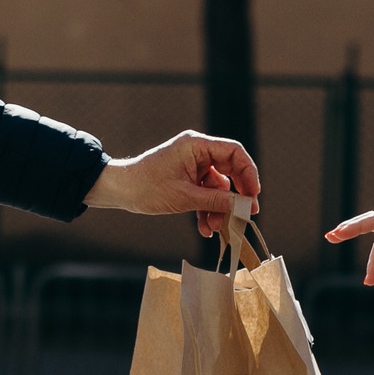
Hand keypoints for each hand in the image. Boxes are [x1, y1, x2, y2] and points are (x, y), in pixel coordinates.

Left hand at [83, 130, 260, 236]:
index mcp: (196, 145)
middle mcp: (197, 151)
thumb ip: (217, 200)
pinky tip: (205, 229)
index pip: (234, 152)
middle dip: (235, 196)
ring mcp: (192, 165)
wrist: (120, 191)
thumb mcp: (185, 197)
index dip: (248, 173)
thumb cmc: (146, 187)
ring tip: (215, 229)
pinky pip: (205, 193)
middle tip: (245, 215)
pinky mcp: (187, 179)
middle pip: (230, 171)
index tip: (253, 195)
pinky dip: (206, 210)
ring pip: (217, 187)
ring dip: (218, 209)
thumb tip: (244, 206)